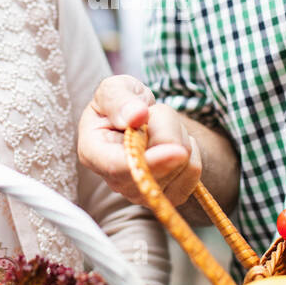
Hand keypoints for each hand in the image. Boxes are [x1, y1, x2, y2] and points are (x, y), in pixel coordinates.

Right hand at [77, 75, 202, 207]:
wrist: (140, 117)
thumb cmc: (122, 102)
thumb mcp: (115, 88)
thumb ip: (119, 99)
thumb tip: (135, 116)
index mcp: (93, 152)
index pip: (118, 167)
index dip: (149, 161)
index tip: (176, 149)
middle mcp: (114, 180)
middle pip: (156, 168)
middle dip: (168, 133)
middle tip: (154, 113)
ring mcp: (140, 192)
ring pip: (179, 167)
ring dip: (179, 137)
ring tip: (161, 127)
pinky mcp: (165, 196)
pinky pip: (193, 174)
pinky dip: (192, 151)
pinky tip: (173, 143)